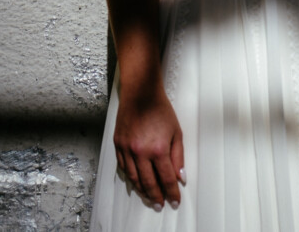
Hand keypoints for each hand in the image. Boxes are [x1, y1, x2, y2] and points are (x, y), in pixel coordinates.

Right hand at [113, 83, 184, 208]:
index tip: (175, 201)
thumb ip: (178, 157)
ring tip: (149, 197)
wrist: (140, 95)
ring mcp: (126, 150)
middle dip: (155, 196)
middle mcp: (140, 152)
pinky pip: (124, 168)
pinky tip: (136, 182)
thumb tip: (180, 176)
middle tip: (160, 205)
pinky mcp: (118, 146)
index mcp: (157, 149)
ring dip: (142, 190)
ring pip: (134, 178)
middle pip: (148, 182)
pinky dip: (131, 178)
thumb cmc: (161, 111)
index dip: (171, 192)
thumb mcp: (176, 133)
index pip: (166, 178)